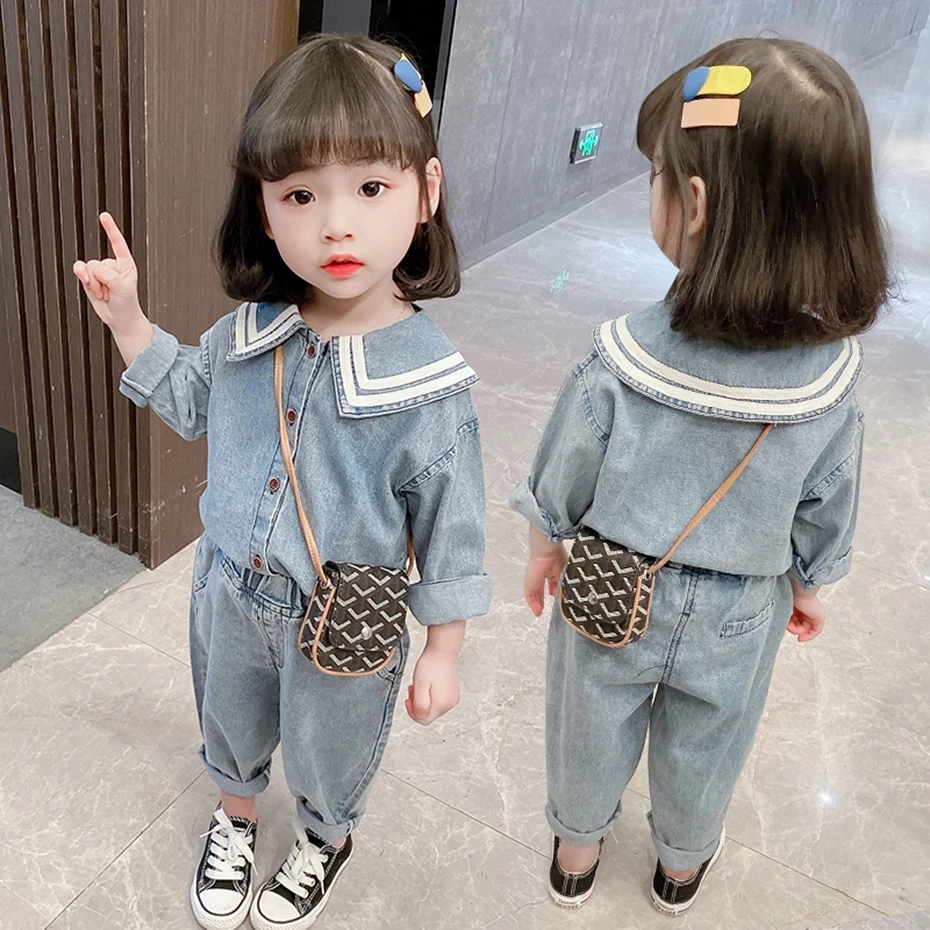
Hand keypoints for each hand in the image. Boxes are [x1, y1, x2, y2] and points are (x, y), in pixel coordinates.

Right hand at [73, 213, 152, 364]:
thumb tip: (94, 269)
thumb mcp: (123, 288)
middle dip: (102, 279)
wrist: (119, 318)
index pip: (118, 243)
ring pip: (88, 267)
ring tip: (105, 293)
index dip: (110, 229)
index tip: (103, 216)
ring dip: (94, 284)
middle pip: (98, 262)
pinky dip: (82, 277)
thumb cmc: (127, 303)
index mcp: (126, 264)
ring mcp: (100, 272)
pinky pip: (79, 269)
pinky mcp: (90, 278)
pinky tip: (91, 287)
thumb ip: (110, 276)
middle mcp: (112, 265)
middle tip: (112, 291)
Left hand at [405, 645, 459, 725]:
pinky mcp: (453, 693)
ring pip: (433, 708)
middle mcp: (450, 704)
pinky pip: (439, 701)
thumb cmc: (430, 665)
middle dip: (418, 705)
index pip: (423, 720)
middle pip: (428, 715)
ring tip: (421, 685)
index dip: (412, 711)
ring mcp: (453, 699)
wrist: (442, 651)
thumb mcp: (419, 686)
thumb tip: (420, 717)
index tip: (409, 698)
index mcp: (441, 704)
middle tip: (414, 689)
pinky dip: (431, 696)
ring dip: (424, 700)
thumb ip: (419, 705)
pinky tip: (429, 685)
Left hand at [524, 527, 567, 616]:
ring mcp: (535, 577)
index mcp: (553, 565)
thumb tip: (585, 582)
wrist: (547, 547)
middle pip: (542, 586)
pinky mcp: (530, 583)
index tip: (556, 594)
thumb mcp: (569, 567)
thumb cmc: (558, 551)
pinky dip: (534, 604)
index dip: (554, 587)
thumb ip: (572, 575)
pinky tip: (537, 611)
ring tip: (540, 611)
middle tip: (545, 605)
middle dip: (543, 595)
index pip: (553, 579)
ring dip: (538, 602)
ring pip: (535, 592)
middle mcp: (543, 571)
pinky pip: (530, 596)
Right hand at [787, 590, 825, 641]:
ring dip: (797, 630)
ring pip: (807, 628)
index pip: (797, 618)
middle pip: (802, 624)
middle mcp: (808, 609)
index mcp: (800, 604)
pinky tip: (801, 637)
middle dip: (793, 628)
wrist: (798, 588)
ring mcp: (814, 613)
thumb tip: (780, 621)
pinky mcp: (819, 617)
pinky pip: (816, 630)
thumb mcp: (784, 605)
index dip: (792, 625)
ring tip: (790, 627)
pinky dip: (809, 635)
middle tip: (787, 627)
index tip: (786, 628)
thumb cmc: (789, 592)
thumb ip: (784, 613)